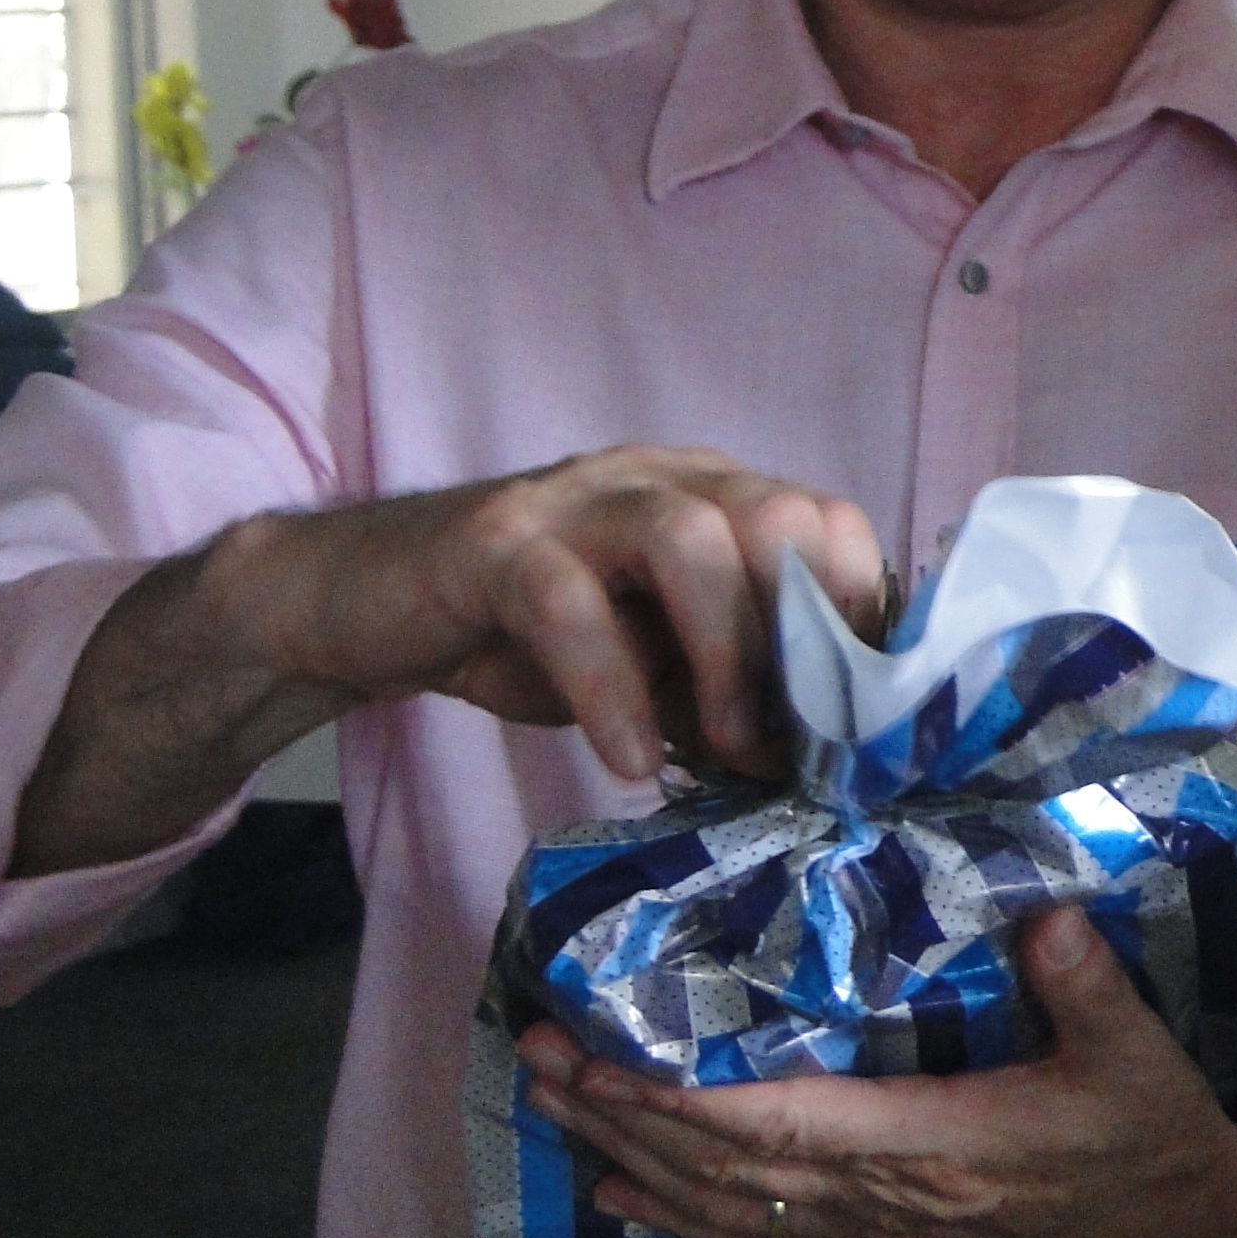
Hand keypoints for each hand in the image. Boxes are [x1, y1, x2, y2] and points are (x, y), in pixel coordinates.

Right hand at [214, 444, 883, 778]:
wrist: (367, 601)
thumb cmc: (530, 637)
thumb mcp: (651, 665)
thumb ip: (726, 686)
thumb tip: (818, 757)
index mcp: (715, 496)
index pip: (826, 520)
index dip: (858, 612)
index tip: (869, 711)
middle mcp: (660, 479)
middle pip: (774, 516)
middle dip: (804, 632)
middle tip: (806, 737)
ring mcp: (577, 500)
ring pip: (685, 538)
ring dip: (725, 652)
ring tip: (730, 748)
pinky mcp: (496, 541)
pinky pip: (567, 603)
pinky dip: (611, 687)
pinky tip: (626, 757)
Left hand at [518, 907, 1236, 1237]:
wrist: (1184, 1233)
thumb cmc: (1153, 1135)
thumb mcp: (1135, 1052)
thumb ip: (1084, 982)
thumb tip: (1041, 909)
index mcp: (930, 1146)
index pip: (772, 1127)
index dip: (676, 1095)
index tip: (601, 1047)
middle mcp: (882, 1198)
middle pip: (718, 1165)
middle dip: (618, 1109)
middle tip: (534, 1048)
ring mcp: (875, 1230)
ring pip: (722, 1204)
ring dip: (628, 1154)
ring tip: (553, 1103)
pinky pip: (757, 1236)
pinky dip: (679, 1213)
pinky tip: (621, 1191)